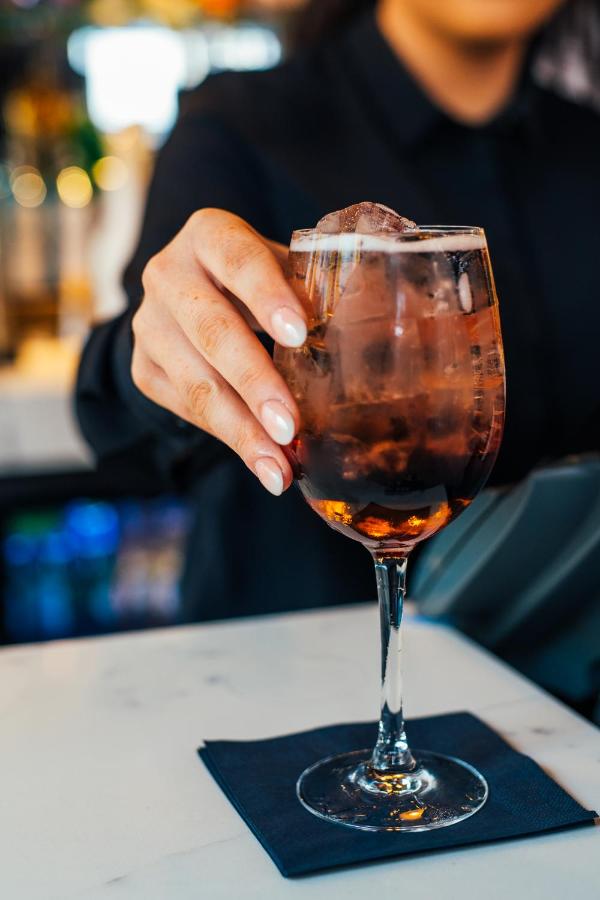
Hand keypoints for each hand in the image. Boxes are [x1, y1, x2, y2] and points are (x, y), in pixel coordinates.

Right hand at [131, 209, 306, 494]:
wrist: (192, 297)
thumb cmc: (258, 281)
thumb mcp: (286, 269)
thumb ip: (321, 288)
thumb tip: (381, 322)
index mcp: (209, 235)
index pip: (239, 260)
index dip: (267, 296)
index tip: (299, 335)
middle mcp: (168, 274)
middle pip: (212, 331)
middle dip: (255, 383)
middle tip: (291, 426)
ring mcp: (149, 325)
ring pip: (196, 383)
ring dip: (242, 431)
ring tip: (280, 469)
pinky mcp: (144, 368)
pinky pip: (187, 409)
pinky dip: (230, 440)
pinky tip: (264, 464)